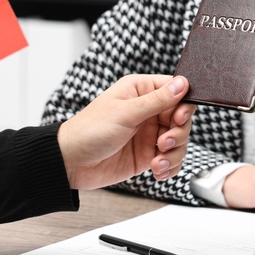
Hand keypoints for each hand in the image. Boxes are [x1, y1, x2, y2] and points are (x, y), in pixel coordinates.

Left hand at [57, 75, 195, 190]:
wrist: (71, 163)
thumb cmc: (89, 131)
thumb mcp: (125, 113)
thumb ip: (156, 100)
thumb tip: (182, 84)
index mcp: (140, 91)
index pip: (175, 90)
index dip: (183, 104)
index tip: (179, 118)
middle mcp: (147, 111)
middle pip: (181, 118)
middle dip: (178, 133)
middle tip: (164, 142)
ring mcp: (148, 134)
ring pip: (179, 141)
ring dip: (174, 153)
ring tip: (157, 161)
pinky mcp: (147, 155)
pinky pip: (170, 160)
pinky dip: (169, 167)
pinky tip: (157, 171)